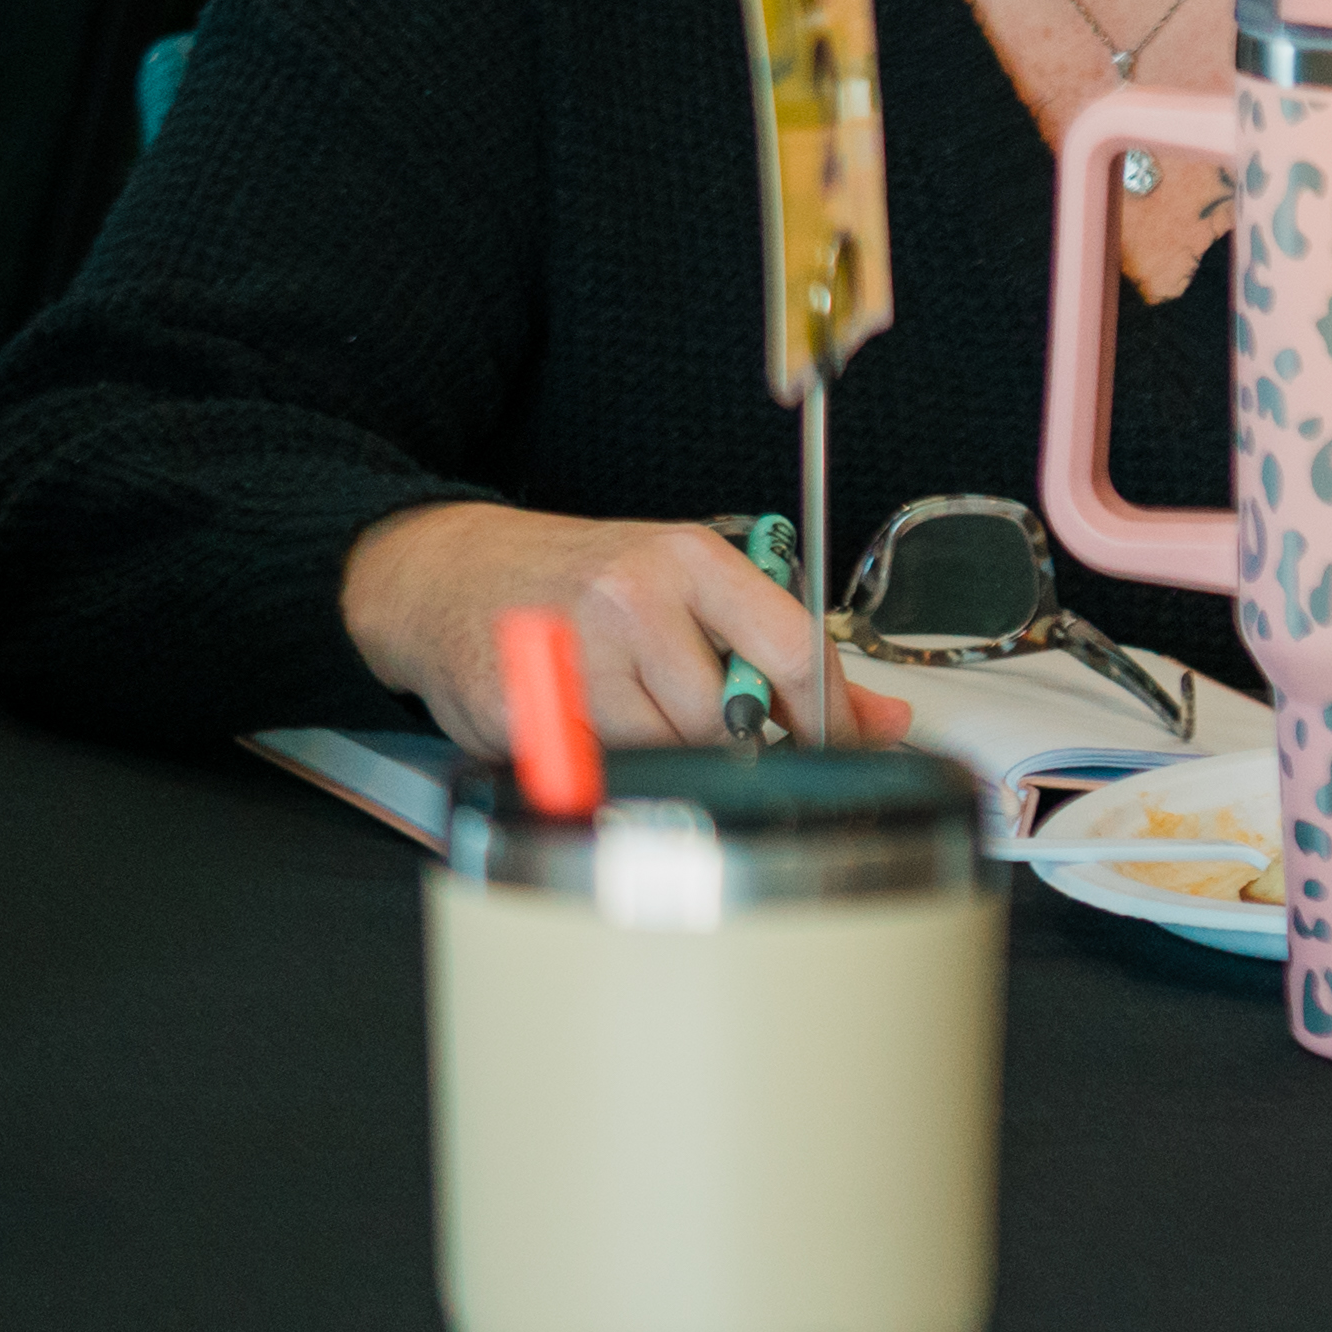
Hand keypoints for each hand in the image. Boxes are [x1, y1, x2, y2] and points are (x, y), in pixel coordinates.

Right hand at [341, 502, 913, 754]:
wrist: (450, 573)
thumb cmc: (582, 580)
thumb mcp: (687, 587)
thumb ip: (781, 651)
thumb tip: (882, 717)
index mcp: (690, 559)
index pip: (791, 649)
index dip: (828, 716)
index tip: (842, 748)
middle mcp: (631, 597)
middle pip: (724, 719)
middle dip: (729, 743)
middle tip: (711, 733)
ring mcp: (569, 650)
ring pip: (660, 754)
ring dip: (661, 758)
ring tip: (633, 716)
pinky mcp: (517, 705)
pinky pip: (591, 772)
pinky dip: (599, 769)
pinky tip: (585, 729)